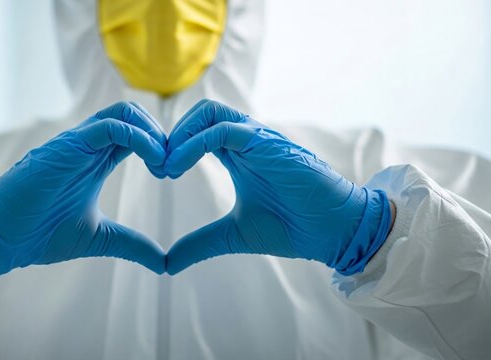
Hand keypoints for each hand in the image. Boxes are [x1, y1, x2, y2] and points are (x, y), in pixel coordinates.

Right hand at [0, 102, 167, 290]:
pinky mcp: (66, 146)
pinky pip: (109, 126)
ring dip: (153, 132)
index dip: (161, 147)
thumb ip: (132, 244)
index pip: (136, 134)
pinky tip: (153, 160)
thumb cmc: (38, 233)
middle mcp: (88, 145)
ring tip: (164, 163)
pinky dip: (138, 137)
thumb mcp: (100, 238)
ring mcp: (77, 142)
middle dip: (162, 135)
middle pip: (134, 115)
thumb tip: (163, 263)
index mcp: (96, 159)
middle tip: (173, 167)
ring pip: (124, 112)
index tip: (173, 173)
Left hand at [164, 100, 392, 274]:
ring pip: (210, 113)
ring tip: (165, 167)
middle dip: (172, 134)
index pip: (197, 130)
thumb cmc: (293, 227)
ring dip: (180, 135)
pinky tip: (178, 167)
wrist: (333, 231)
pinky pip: (223, 131)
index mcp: (239, 153)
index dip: (173, 145)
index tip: (156, 171)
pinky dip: (194, 144)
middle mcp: (248, 139)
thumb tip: (168, 263)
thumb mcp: (233, 235)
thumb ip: (200, 243)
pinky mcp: (269, 143)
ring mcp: (259, 138)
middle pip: (201, 113)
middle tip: (156, 166)